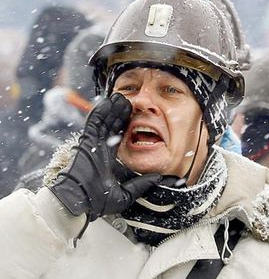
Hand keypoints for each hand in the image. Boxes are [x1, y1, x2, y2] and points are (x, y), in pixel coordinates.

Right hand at [49, 93, 160, 220]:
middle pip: (111, 125)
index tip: (133, 116)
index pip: (117, 137)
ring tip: (120, 97)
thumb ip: (141, 185)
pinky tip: (107, 102)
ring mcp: (91, 144)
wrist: (78, 202)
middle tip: (128, 101)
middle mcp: (99, 149)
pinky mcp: (86, 141)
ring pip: (103, 121)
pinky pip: (93, 123)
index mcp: (106, 159)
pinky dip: (100, 111)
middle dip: (119, 113)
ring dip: (111, 109)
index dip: (124, 125)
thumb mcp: (125, 195)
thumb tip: (158, 178)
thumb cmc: (96, 202)